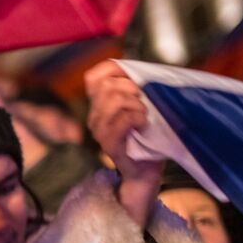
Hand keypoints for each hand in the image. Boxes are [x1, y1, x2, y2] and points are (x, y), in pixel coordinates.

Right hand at [85, 61, 162, 225]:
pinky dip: (137, 118)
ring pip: (112, 100)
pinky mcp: (109, 144)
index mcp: (100, 105)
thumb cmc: (148, 138)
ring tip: (144, 115)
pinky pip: (121, 120)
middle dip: (131, 88)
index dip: (114, 70)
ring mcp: (100, 131)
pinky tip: (144, 124)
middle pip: (106, 85)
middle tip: (144, 102)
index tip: (135, 81)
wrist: (147, 172)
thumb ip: (136, 89)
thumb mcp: (141, 107)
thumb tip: (138, 71)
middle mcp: (95, 117)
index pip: (94, 76)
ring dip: (136, 104)